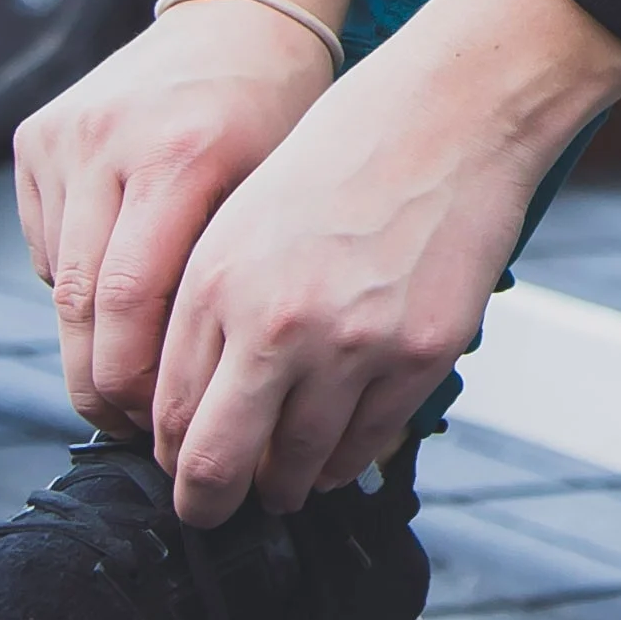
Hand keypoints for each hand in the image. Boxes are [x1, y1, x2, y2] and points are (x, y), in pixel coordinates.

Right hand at [16, 0, 338, 432]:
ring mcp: (63, 136)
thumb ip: (234, 280)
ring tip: (130, 386)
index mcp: (179, 154)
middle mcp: (108, 139)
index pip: (129, 298)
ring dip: (85, 342)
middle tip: (131, 429)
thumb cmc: (281, 115)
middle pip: (79, 302)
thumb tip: (212, 395)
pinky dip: (76, 284)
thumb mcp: (279, 191)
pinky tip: (121, 299)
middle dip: (103, 380)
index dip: (136, 379)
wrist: (240, 17)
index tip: (160, 428)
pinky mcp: (34, 137)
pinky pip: (46, 243)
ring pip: (54, 280)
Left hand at [152, 0, 620, 523]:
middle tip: (213, 507)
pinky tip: (337, 449)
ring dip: (284, 485)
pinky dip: (345, 461)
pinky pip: (368, 445)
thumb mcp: (241, 222)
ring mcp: (354, 345)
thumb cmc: (344, 155)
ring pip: (297, 469)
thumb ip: (205, 313)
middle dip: (208, 501)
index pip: (169, 415)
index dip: (170, 458)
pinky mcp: (421, 355)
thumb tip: (188, 410)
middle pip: (217, 464)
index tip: (181, 468)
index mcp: (217, 284)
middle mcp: (278, 323)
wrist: (451, 112)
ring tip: (283, 480)